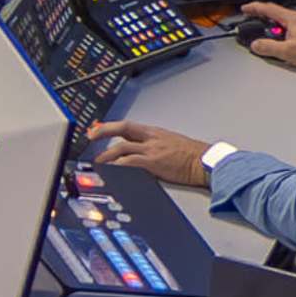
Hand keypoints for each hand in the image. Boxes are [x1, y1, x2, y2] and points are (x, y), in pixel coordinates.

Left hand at [85, 121, 212, 190]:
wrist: (206, 162)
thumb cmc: (194, 156)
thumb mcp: (172, 144)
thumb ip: (155, 146)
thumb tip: (142, 153)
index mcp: (155, 133)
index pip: (128, 125)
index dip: (110, 126)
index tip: (97, 129)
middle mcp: (151, 138)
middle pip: (122, 129)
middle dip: (102, 132)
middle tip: (89, 138)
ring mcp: (152, 150)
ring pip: (122, 147)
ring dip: (106, 155)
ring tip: (97, 163)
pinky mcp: (154, 163)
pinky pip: (130, 162)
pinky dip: (118, 166)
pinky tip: (111, 171)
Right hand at [236, 5, 295, 81]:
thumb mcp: (287, 52)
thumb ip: (268, 47)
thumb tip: (256, 45)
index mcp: (292, 19)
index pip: (269, 8)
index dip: (254, 7)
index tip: (245, 8)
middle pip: (275, 13)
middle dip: (262, 18)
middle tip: (252, 22)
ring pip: (282, 21)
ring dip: (272, 27)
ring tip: (267, 38)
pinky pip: (289, 28)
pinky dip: (281, 32)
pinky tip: (281, 43)